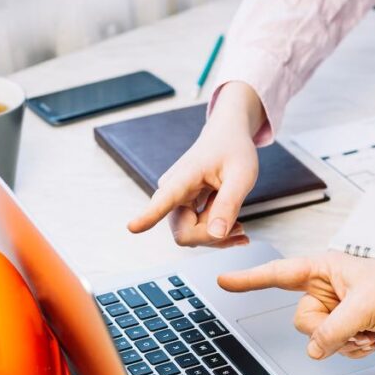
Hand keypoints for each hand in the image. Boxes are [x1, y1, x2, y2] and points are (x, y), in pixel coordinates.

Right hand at [127, 82, 263, 246]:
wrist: (226, 137)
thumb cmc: (234, 151)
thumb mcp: (242, 174)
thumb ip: (229, 203)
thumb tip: (216, 234)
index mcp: (185, 177)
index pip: (164, 200)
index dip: (149, 216)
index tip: (132, 227)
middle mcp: (172, 191)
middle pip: (184, 233)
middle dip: (212, 237)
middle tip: (240, 227)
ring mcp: (174, 202)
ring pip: (190, 236)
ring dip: (216, 236)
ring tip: (239, 224)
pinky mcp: (181, 209)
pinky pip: (194, 233)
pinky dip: (215, 235)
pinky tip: (235, 228)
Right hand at [218, 252, 374, 358]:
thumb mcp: (362, 308)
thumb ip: (331, 330)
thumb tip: (313, 350)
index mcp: (323, 269)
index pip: (277, 274)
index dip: (249, 280)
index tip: (224, 281)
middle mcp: (326, 288)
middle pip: (301, 320)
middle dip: (326, 330)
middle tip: (353, 323)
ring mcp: (338, 309)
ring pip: (318, 338)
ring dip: (344, 343)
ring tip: (369, 331)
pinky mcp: (351, 326)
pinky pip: (336, 347)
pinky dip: (354, 349)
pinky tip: (373, 339)